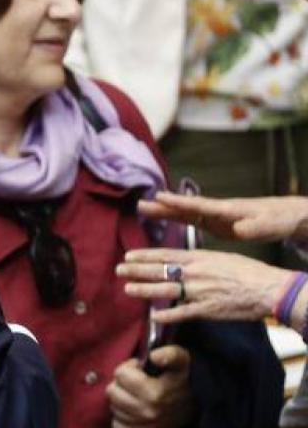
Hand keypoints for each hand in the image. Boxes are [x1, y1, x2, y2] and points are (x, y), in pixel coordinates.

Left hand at [106, 346, 195, 427]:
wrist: (197, 401)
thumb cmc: (183, 376)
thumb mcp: (181, 358)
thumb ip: (169, 354)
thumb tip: (154, 357)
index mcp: (155, 393)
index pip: (121, 375)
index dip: (129, 367)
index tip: (141, 368)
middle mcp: (149, 412)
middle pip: (112, 391)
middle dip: (121, 383)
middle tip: (137, 381)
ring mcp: (145, 426)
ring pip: (113, 407)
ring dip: (121, 399)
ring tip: (137, 394)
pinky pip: (118, 426)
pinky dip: (121, 418)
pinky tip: (133, 409)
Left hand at [116, 247, 290, 324]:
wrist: (268, 289)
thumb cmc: (247, 272)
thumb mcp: (221, 258)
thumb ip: (200, 261)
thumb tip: (184, 261)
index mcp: (199, 258)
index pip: (165, 255)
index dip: (144, 256)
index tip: (128, 255)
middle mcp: (195, 273)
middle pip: (160, 271)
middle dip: (137, 270)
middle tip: (119, 269)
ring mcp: (198, 292)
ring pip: (165, 290)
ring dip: (144, 290)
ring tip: (128, 289)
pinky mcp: (206, 310)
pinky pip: (181, 313)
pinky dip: (166, 315)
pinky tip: (153, 317)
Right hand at [138, 191, 307, 242]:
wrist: (286, 215)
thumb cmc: (279, 219)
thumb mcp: (270, 225)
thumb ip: (255, 228)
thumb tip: (240, 230)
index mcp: (228, 211)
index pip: (200, 205)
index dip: (180, 203)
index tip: (160, 197)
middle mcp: (218, 211)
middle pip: (186, 208)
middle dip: (164, 206)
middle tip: (141, 204)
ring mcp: (216, 216)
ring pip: (186, 213)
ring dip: (165, 211)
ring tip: (144, 209)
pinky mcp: (216, 223)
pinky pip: (191, 220)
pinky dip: (176, 218)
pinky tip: (164, 218)